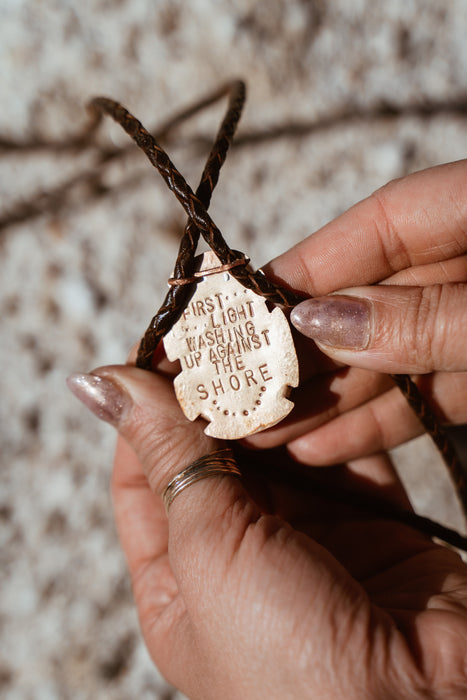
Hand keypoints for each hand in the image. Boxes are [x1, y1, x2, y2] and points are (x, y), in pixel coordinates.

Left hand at [68, 365, 466, 698]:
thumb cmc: (287, 664)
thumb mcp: (207, 550)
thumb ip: (167, 457)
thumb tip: (100, 386)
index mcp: (180, 581)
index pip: (145, 475)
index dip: (145, 409)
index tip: (159, 349)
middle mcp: (241, 559)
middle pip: (217, 455)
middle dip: (217, 394)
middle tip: (223, 330)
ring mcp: (309, 540)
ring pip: (282, 449)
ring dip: (277, 398)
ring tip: (271, 339)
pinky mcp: (373, 525)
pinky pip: (346, 455)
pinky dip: (335, 417)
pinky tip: (322, 378)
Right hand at [245, 160, 466, 465]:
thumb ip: (427, 319)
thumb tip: (320, 323)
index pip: (380, 225)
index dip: (307, 267)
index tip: (242, 309)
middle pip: (376, 298)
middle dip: (306, 349)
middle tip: (238, 389)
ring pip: (398, 355)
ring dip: (332, 397)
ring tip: (265, 434)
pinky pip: (435, 393)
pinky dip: (384, 419)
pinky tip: (322, 447)